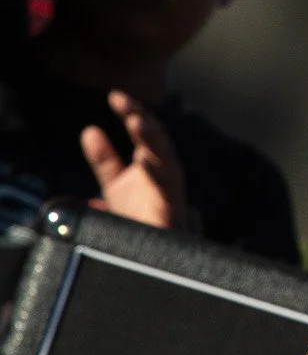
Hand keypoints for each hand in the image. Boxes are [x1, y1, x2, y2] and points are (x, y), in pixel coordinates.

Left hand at [82, 90, 186, 228]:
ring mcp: (170, 191)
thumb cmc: (139, 218)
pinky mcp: (171, 211)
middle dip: (142, 120)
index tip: (115, 96)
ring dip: (153, 139)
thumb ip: (105, 160)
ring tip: (137, 121)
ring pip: (166, 159)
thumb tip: (90, 130)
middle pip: (156, 140)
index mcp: (154, 162)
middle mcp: (165, 172)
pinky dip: (158, 176)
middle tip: (123, 102)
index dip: (131, 112)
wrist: (148, 258)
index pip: (144, 131)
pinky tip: (145, 163)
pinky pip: (167, 191)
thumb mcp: (116, 185)